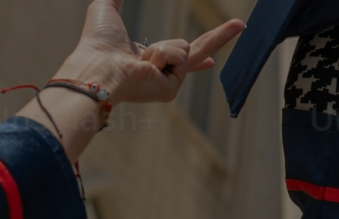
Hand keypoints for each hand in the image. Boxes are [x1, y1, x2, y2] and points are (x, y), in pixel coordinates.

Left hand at [54, 0, 243, 103]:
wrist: (97, 67)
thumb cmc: (97, 43)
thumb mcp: (106, 10)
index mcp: (148, 60)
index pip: (179, 56)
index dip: (197, 59)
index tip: (212, 62)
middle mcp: (161, 74)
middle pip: (199, 51)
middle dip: (221, 37)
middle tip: (241, 24)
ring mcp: (168, 82)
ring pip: (184, 47)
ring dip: (162, 46)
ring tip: (140, 59)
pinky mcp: (172, 89)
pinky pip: (180, 56)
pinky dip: (162, 55)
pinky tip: (145, 67)